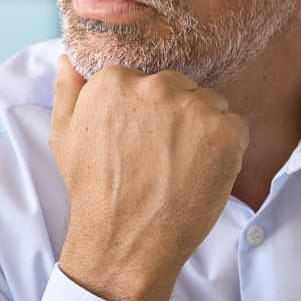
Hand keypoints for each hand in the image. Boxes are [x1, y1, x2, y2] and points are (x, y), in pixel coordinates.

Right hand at [49, 56, 249, 300]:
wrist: (124, 242)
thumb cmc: (93, 192)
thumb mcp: (64, 137)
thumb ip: (68, 90)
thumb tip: (68, 58)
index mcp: (115, 80)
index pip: (147, 79)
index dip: (147, 112)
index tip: (140, 139)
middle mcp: (155, 87)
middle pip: (181, 87)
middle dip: (176, 116)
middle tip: (161, 156)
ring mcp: (192, 109)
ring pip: (210, 105)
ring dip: (203, 130)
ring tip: (181, 166)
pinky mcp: (223, 133)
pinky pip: (235, 126)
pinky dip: (226, 149)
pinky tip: (201, 172)